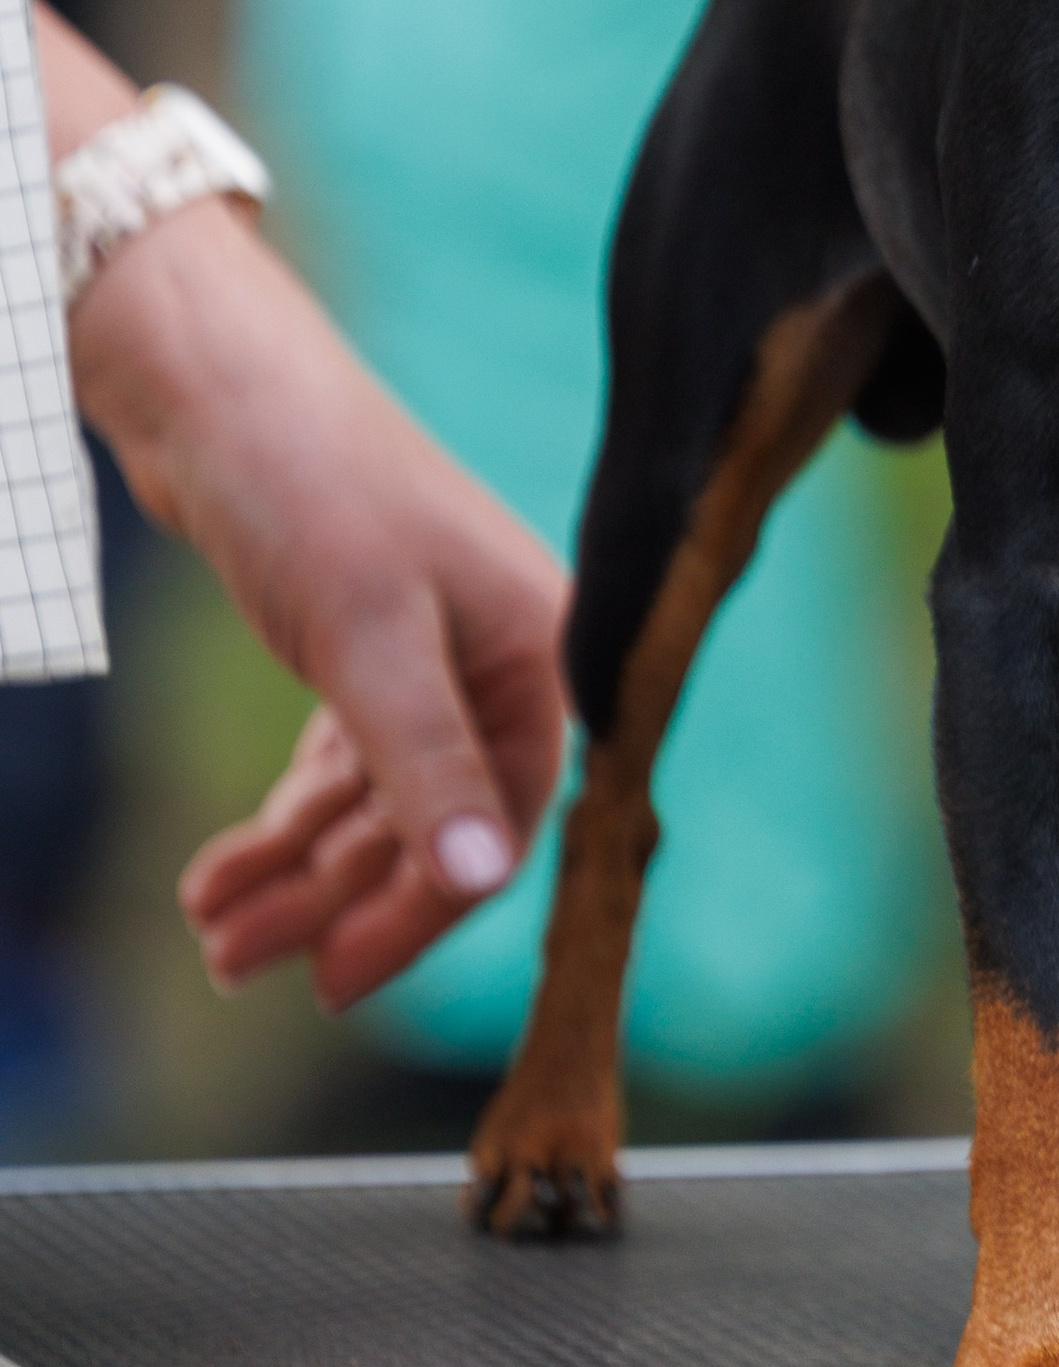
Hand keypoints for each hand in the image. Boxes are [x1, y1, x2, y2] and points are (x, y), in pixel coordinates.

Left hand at [71, 198, 567, 1008]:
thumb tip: (483, 881)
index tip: (335, 980)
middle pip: (429, 829)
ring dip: (294, 874)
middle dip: (331, 901)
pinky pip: (338, 769)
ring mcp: (429, 657)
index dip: (423, 911)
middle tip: (235, 963)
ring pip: (374, 808)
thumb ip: (427, 763)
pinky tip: (220, 870)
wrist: (215, 387)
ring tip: (209, 927)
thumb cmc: (310, 484)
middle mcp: (498, 660)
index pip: (500, 824)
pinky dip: (280, 824)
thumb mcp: (367, 632)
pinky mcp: (361, 650)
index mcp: (540, 650)